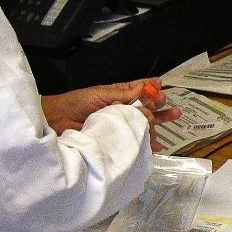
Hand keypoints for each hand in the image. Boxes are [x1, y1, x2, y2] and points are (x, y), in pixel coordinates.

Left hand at [41, 79, 181, 133]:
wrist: (58, 121)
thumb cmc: (75, 103)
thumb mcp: (101, 93)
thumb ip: (124, 94)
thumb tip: (145, 92)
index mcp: (117, 95)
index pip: (139, 89)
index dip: (151, 88)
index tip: (161, 86)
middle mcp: (120, 109)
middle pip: (146, 107)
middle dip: (159, 106)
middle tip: (170, 105)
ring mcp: (119, 125)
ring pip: (143, 123)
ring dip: (158, 122)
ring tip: (173, 117)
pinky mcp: (115, 138)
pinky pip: (134, 140)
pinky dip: (146, 143)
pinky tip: (157, 145)